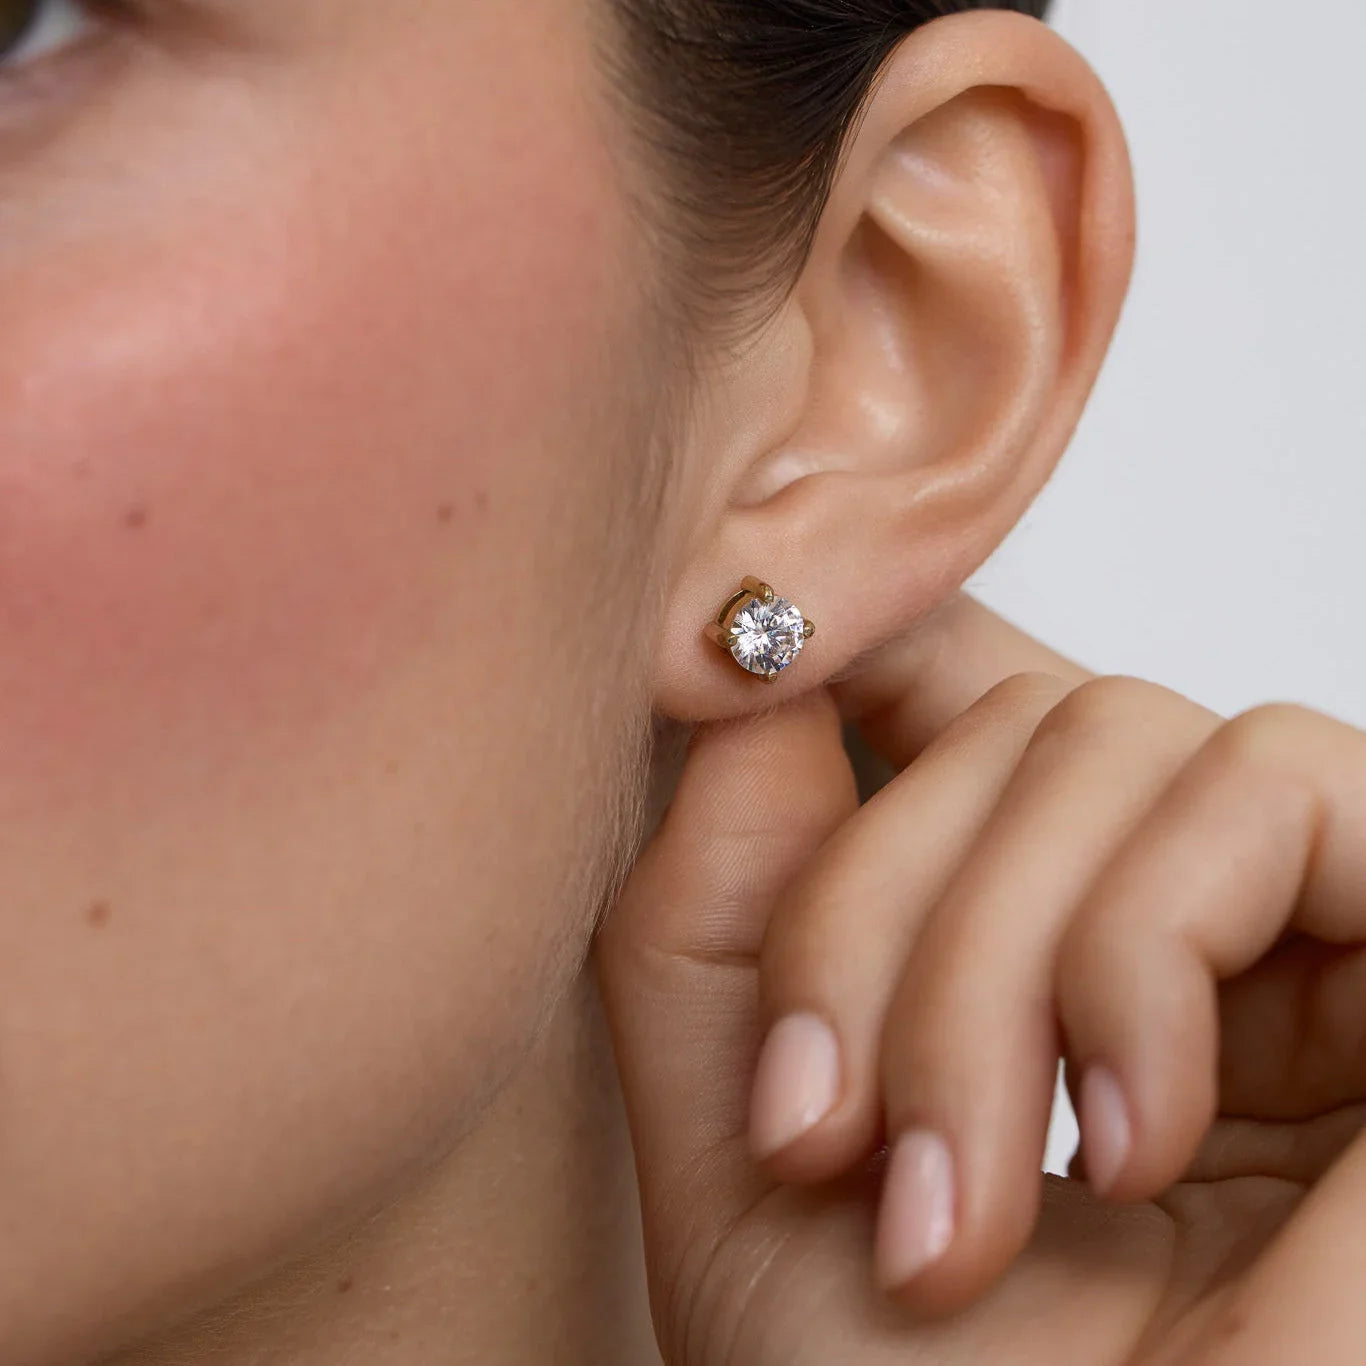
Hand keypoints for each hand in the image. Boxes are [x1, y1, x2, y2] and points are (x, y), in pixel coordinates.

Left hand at [595, 592, 1365, 1364]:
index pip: (960, 682)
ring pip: (1114, 730)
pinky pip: (1275, 783)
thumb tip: (745, 678)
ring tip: (966, 1203)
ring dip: (992, 961)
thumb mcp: (754, 1162)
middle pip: (1005, 719)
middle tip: (828, 1142)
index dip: (856, 646)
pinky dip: (1138, 950)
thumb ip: (712, 915)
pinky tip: (1133, 1142)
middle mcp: (1186, 913)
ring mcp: (1319, 924)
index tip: (729, 670)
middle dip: (872, 922)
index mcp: (1039, 940)